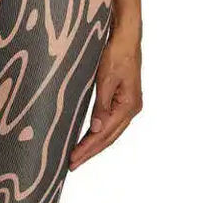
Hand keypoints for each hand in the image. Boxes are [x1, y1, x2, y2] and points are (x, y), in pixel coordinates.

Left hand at [69, 29, 141, 170]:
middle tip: (71, 165)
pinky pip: (109, 123)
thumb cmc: (116, 52)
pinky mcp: (122, 101)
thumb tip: (96, 129)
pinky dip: (98, 134)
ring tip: (77, 158)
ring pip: (109, 133)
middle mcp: (131, 109)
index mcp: (129, 105)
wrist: (126, 36)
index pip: (105, 134)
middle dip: (89, 152)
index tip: (72, 159)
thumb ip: (101, 105)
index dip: (88, 148)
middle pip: (108, 137)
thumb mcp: (105, 78)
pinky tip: (88, 140)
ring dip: (93, 146)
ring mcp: (128, 106)